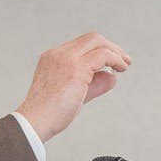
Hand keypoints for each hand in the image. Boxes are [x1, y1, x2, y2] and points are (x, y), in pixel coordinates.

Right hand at [15, 34, 130, 141]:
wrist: (35, 122)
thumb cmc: (49, 114)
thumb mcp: (75, 94)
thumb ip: (94, 84)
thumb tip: (112, 77)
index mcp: (52, 58)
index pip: (80, 45)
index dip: (99, 50)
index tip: (111, 62)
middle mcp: (58, 54)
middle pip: (91, 38)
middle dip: (110, 47)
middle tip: (123, 60)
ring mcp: (67, 59)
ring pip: (97, 42)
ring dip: (115, 52)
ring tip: (125, 64)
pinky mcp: (77, 68)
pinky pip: (103, 55)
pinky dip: (115, 60)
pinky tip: (121, 69)